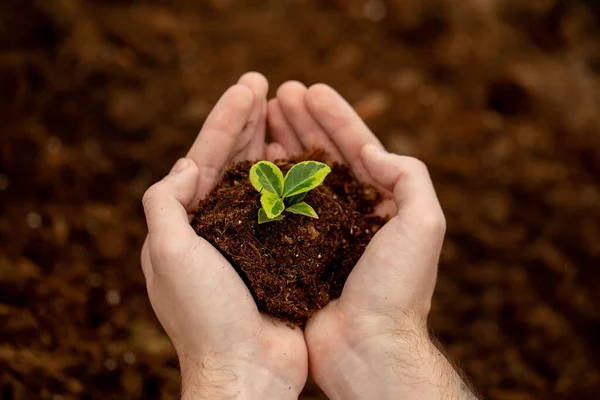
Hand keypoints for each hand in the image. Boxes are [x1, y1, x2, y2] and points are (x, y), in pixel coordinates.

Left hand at [141, 73, 306, 399]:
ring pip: (263, 180)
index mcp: (188, 221)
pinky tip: (311, 160)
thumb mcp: (167, 252)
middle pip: (234, 162)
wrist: (247, 369)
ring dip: (274, 144)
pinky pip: (290, 208)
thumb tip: (186, 164)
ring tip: (290, 112)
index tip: (251, 85)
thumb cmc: (204, 314)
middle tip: (269, 84)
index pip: (206, 156)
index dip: (226, 118)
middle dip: (250, 121)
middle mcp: (218, 227)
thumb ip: (166, 202)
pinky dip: (298, 181)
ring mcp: (252, 240)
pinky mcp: (283, 256)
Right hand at [272, 81, 475, 398]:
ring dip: (285, 143)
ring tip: (264, 116)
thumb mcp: (422, 223)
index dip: (335, 116)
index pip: (359, 147)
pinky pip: (281, 208)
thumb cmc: (397, 289)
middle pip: (326, 156)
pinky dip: (270, 182)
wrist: (366, 348)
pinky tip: (255, 161)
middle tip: (280, 94)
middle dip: (304, 122)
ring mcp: (323, 232)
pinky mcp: (298, 252)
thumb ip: (407, 176)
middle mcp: (353, 213)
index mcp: (384, 203)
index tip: (310, 89)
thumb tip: (369, 149)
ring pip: (300, 177)